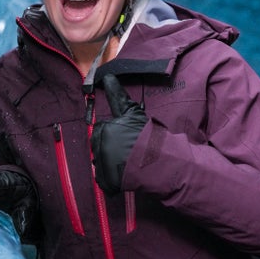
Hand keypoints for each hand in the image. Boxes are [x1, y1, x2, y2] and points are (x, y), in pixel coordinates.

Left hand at [91, 73, 147, 193]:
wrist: (160, 161)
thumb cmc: (147, 135)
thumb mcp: (132, 113)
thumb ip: (117, 96)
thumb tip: (106, 76)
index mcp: (104, 130)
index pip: (101, 129)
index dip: (114, 133)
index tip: (126, 138)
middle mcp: (100, 147)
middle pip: (99, 146)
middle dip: (110, 148)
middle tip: (129, 150)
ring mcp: (103, 165)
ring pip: (101, 162)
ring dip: (111, 163)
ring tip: (128, 161)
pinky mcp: (107, 181)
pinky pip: (105, 180)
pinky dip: (113, 179)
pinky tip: (125, 173)